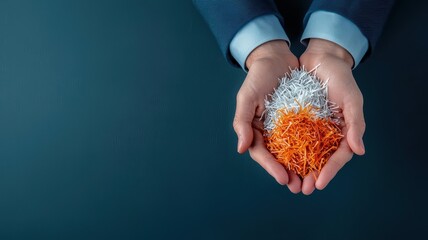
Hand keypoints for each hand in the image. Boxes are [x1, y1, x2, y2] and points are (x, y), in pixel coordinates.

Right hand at [233, 40, 300, 192]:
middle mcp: (268, 131)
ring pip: (291, 152)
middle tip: (299, 188)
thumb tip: (241, 149)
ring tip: (310, 181)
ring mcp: (283, 127)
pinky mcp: (297, 120)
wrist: (276, 58)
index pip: (261, 153)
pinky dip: (310, 150)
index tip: (284, 179)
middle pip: (277, 158)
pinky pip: (304, 138)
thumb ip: (242, 122)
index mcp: (254, 128)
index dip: (271, 167)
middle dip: (287, 174)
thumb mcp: (246, 97)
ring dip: (299, 168)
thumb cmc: (258, 76)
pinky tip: (319, 160)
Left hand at [299, 38, 365, 194]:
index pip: (338, 156)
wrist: (321, 57)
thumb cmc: (340, 76)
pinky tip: (279, 161)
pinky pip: (292, 138)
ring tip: (289, 181)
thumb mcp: (352, 98)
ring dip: (297, 168)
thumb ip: (355, 124)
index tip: (318, 184)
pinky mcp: (297, 119)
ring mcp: (312, 126)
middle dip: (310, 175)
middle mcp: (327, 131)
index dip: (330, 171)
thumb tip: (359, 151)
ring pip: (305, 152)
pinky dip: (287, 150)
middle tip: (301, 189)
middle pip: (320, 159)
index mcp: (342, 130)